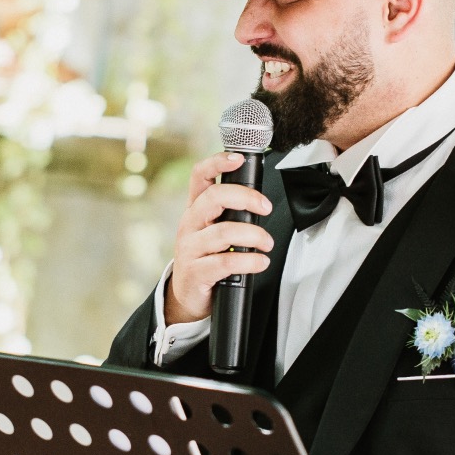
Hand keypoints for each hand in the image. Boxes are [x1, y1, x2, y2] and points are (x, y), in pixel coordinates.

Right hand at [164, 151, 273, 324]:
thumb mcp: (211, 230)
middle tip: (265, 207)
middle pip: (214, 197)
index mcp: (195, 209)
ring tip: (267, 243)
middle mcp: (190, 224)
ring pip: (223, 232)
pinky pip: (224, 262)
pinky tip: (260, 262)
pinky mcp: (196, 272)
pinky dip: (249, 261)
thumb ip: (229, 213)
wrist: (187, 295)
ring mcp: (190, 248)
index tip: (238, 158)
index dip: (217, 162)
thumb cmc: (205, 258)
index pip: (200, 176)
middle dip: (245, 198)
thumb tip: (260, 199)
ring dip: (253, 235)